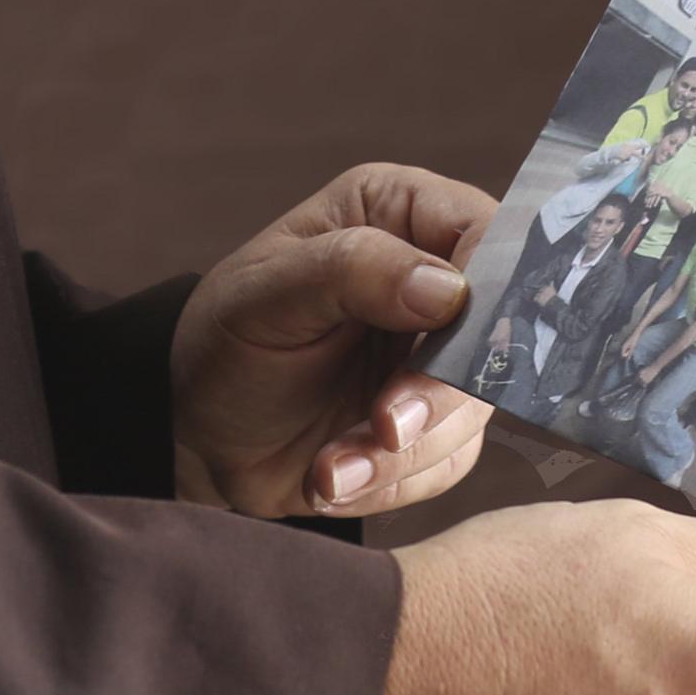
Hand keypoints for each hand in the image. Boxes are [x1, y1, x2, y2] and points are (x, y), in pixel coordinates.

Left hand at [170, 162, 497, 517]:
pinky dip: (391, 481)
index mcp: (398, 213)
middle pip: (498, 332)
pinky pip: (449, 461)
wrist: (198, 435)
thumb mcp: (266, 295)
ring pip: (478, 408)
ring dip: (403, 452)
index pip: (487, 234)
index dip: (486, 296)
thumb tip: (448, 287)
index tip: (451, 354)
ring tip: (330, 466)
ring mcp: (440, 355)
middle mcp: (433, 277)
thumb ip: (350, 270)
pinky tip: (333, 476)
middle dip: (440, 395)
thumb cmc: (224, 343)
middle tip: (383, 427)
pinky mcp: (436, 424)